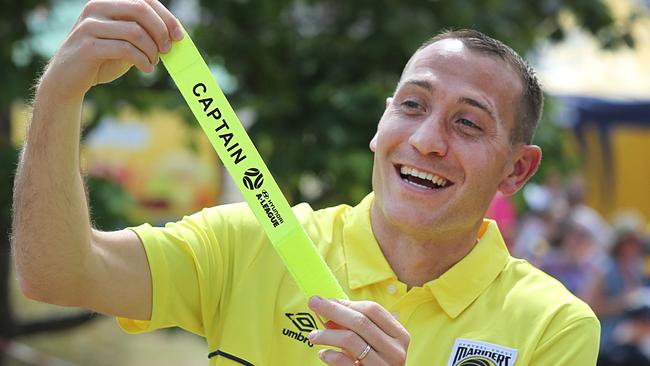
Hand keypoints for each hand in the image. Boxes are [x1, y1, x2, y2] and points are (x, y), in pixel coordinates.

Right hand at [40, 0, 182, 100]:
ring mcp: (90, 25)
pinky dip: (142, 60)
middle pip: (141, 9)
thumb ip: (145, 35)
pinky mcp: (88, 45)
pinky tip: (146, 68)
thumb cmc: (102, 59)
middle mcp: (96, 7)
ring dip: (152, 50)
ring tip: (153, 62)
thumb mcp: (127, 43)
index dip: (166, 16)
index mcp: (107, 3)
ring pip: (135, 31)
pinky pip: (126, 49)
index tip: (179, 36)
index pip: (144, 0)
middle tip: (167, 50)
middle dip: (161, 31)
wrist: (69, 79)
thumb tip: (175, 34)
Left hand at [308, 296, 409, 365]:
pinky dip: (330, 355)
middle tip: (313, 303)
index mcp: (399, 335)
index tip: (327, 300)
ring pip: (350, 340)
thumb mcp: (372, 342)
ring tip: (313, 335)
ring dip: (327, 334)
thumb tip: (328, 307)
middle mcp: (395, 350)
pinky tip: (323, 353)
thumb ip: (355, 326)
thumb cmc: (375, 362)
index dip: (348, 303)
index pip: (373, 310)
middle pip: (360, 322)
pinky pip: (344, 362)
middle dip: (333, 310)